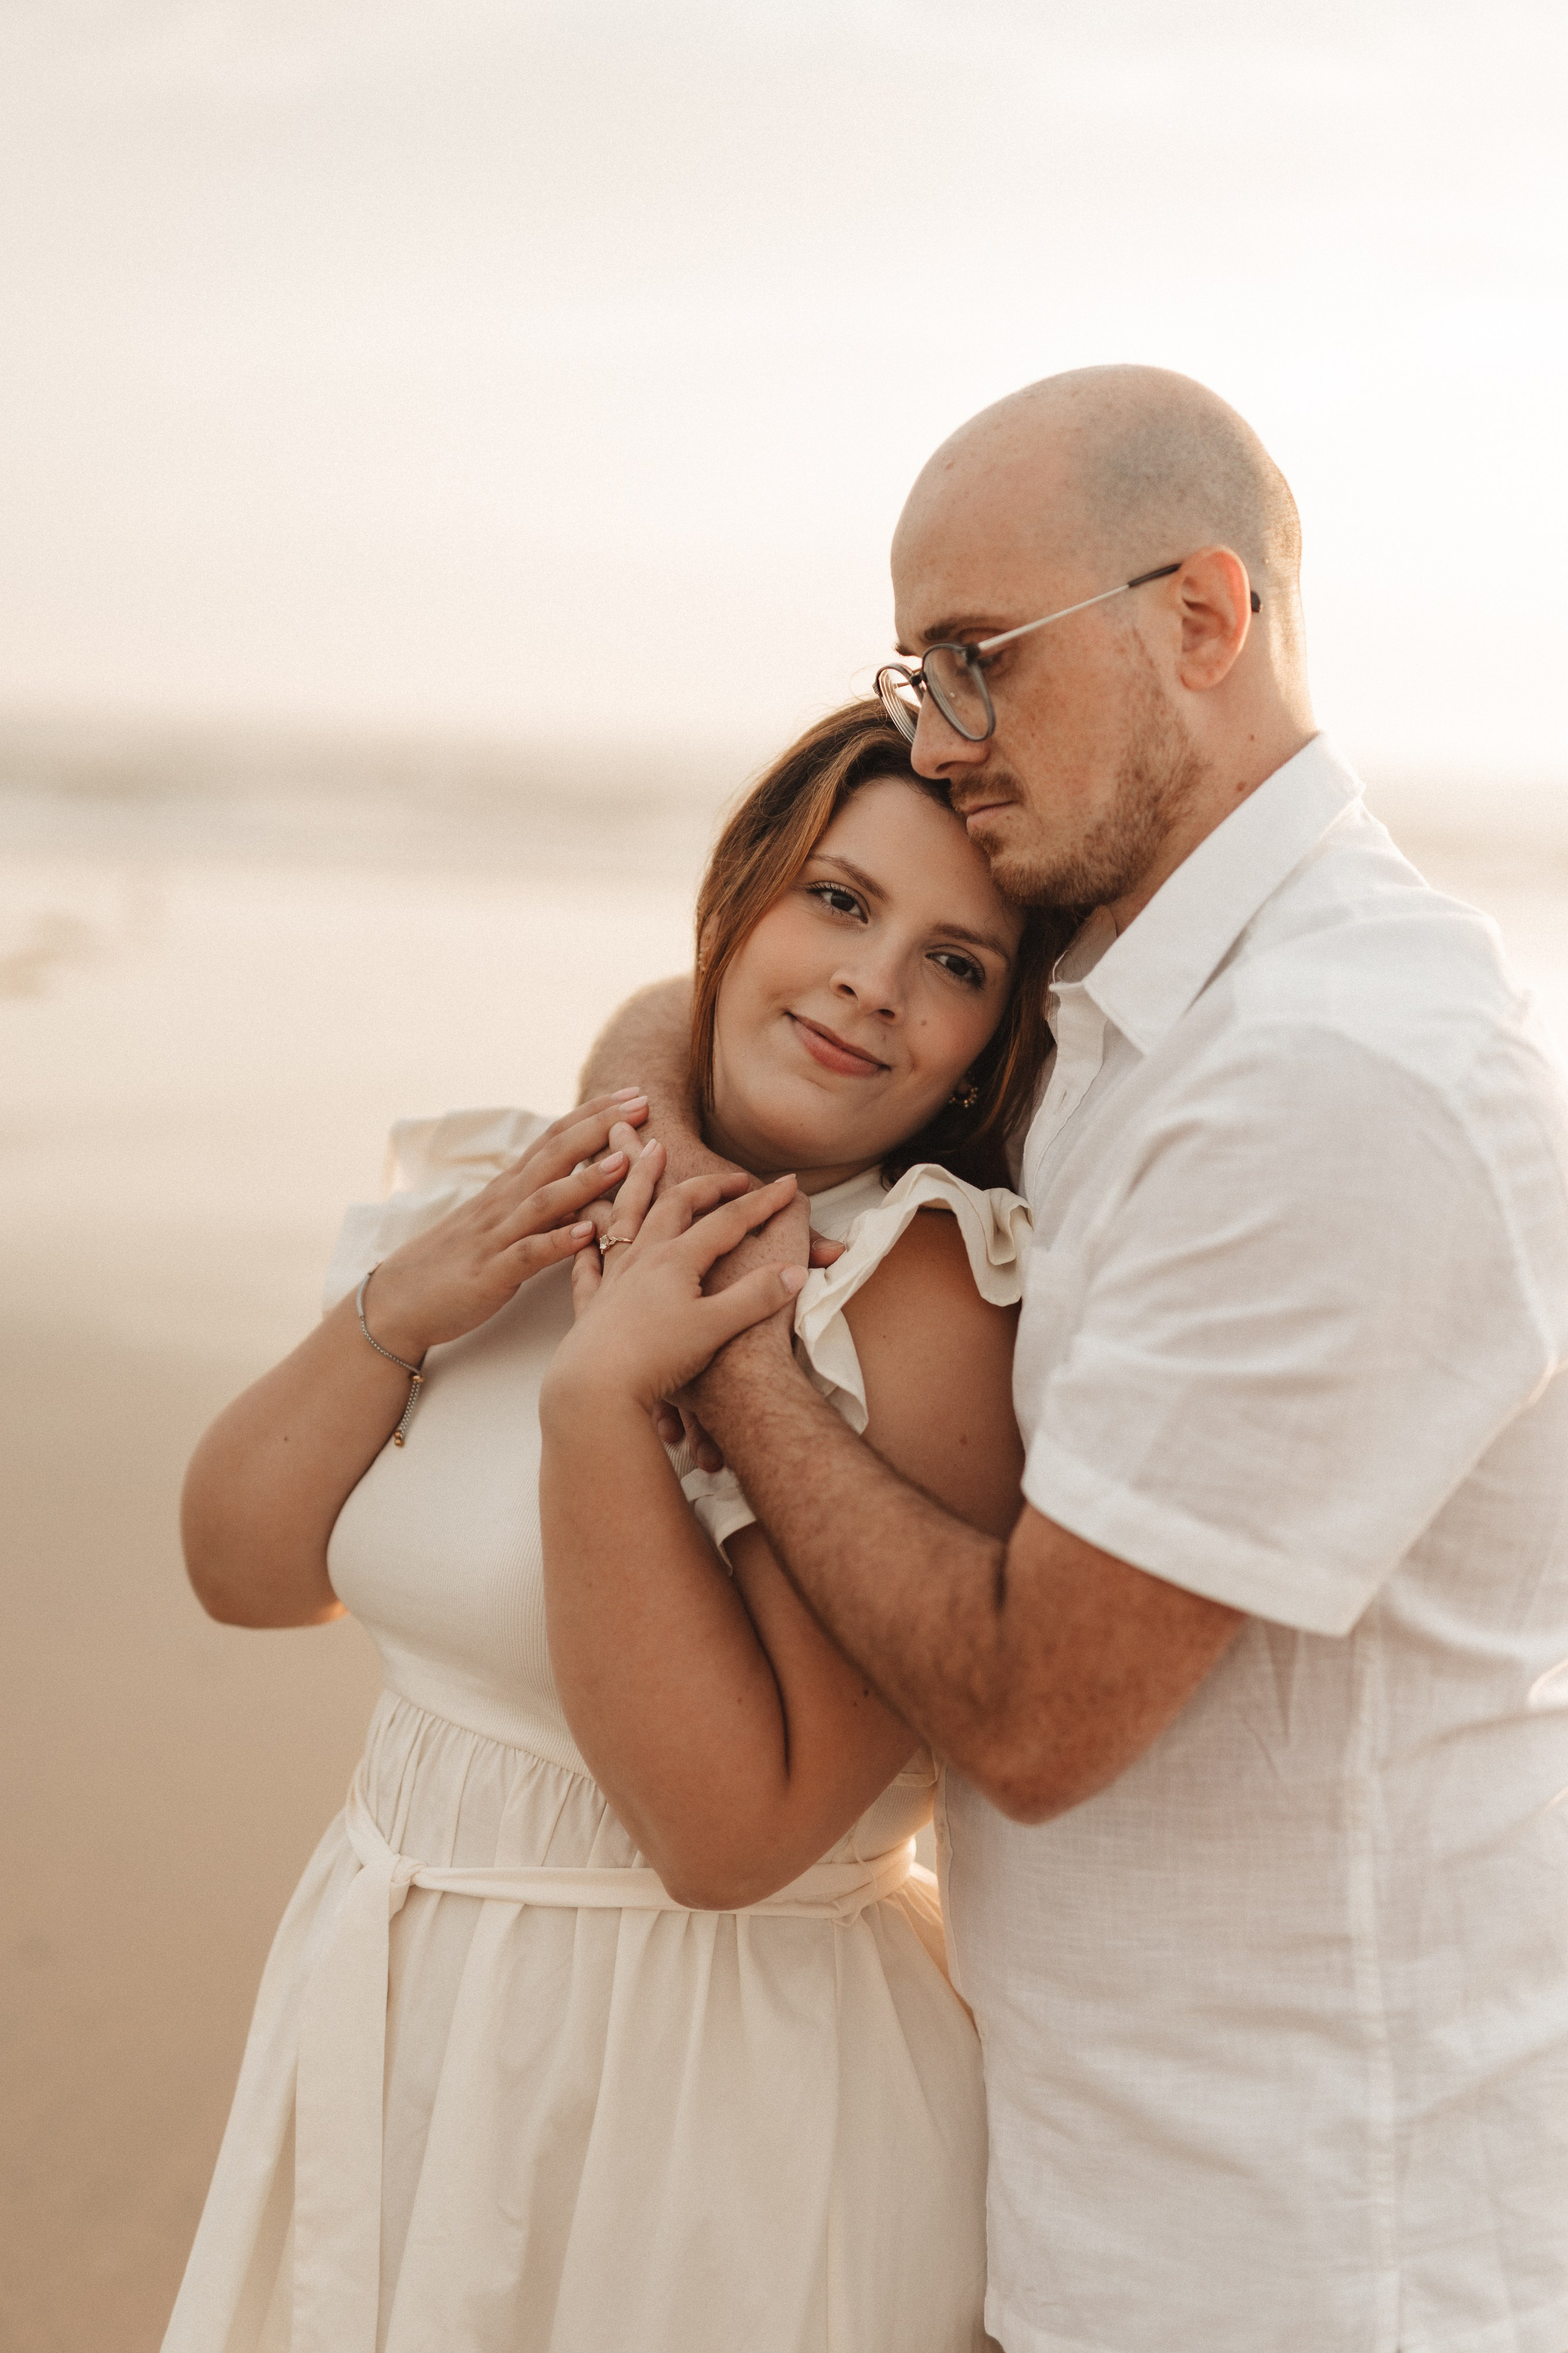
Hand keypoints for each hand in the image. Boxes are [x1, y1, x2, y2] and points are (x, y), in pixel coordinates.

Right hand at [360, 1092, 648, 1360]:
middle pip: (555, 1155)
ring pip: (544, 1200)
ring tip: (624, 1161)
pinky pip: (527, 1255)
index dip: (594, 1114)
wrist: (400, 1301)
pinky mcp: (491, 1274)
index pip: (555, 1138)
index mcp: (508, 1188)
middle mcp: (504, 1203)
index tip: (634, 1094)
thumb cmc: (456, 1261)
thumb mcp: (499, 1221)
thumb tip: (582, 1180)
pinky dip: (557, 1242)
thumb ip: (535, 1199)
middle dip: (600, 1128)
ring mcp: (497, 1236)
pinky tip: (585, 1233)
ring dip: (585, 1179)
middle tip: (642, 1105)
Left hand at [550, 1147, 805, 1413]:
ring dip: (640, 1181)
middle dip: (708, 1185)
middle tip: (731, 1175)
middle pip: (676, 1205)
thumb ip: (756, 1296)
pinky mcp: (591, 1305)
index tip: (789, 1183)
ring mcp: (613, 1278)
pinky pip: (588, 1263)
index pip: (728, 1220)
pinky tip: (588, 1237)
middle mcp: (642, 1258)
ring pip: (627, 1216)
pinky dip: (591, 1242)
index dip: (762, 1201)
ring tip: (644, 1153)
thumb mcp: (717, 1327)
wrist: (595, 1389)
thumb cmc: (656, 1358)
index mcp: (676, 1259)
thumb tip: (794, 1270)